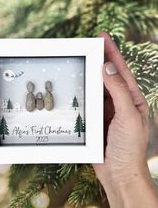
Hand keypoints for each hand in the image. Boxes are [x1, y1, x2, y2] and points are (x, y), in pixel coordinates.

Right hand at [93, 32, 157, 206]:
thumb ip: (119, 91)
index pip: (121, 71)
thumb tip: (107, 68)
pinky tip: (76, 85)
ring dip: (89, 75)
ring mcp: (106, 109)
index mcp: (132, 99)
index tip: (102, 37)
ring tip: (80, 61)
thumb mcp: (128, 116)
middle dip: (99, 59)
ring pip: (96, 87)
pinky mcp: (95, 118)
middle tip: (87, 45)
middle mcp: (119, 101)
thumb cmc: (129, 147)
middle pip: (107, 76)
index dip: (112, 53)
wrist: (118, 172)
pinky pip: (87, 100)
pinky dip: (82, 91)